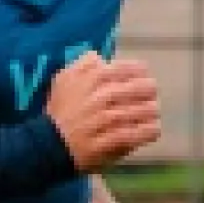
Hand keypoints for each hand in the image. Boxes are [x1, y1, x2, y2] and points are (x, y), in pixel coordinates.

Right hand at [45, 52, 162, 173]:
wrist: (49, 145)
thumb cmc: (59, 111)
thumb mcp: (63, 81)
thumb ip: (81, 66)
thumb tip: (99, 57)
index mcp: (92, 79)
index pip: (128, 69)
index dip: (140, 72)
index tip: (145, 75)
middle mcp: (101, 97)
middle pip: (140, 89)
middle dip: (149, 91)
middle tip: (153, 95)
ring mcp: (106, 120)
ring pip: (142, 111)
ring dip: (151, 111)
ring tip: (154, 113)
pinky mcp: (109, 141)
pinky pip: (137, 133)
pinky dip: (148, 131)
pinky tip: (153, 130)